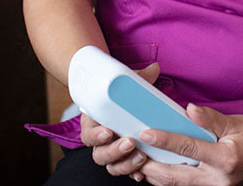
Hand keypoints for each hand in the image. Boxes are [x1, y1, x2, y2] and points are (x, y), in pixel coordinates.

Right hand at [86, 63, 160, 181]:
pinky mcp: (124, 159)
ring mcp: (111, 151)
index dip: (96, 135)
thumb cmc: (120, 94)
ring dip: (125, 164)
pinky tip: (141, 173)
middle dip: (114, 151)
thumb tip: (154, 68)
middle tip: (130, 142)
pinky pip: (124, 170)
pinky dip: (132, 173)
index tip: (108, 131)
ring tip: (141, 157)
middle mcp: (100, 141)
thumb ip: (139, 77)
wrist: (119, 104)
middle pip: (99, 154)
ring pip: (111, 165)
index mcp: (94, 122)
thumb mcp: (127, 84)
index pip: (88, 134)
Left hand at [137, 105, 242, 185]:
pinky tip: (154, 170)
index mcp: (226, 158)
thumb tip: (189, 109)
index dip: (165, 141)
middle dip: (150, 167)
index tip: (146, 133)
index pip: (188, 149)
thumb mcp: (235, 122)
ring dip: (154, 176)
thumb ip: (211, 118)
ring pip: (176, 185)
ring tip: (137, 162)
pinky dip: (166, 180)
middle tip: (132, 153)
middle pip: (175, 176)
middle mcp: (218, 178)